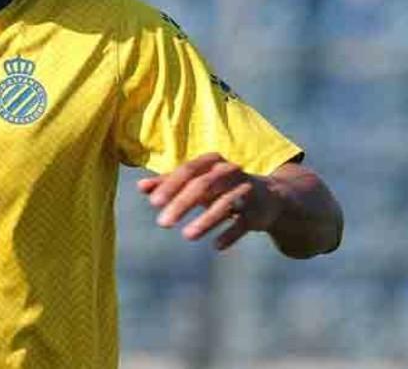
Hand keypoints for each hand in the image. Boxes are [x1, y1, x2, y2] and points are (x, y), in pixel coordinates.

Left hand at [137, 152, 281, 250]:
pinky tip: (216, 246)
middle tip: (162, 223)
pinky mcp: (257, 211)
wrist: (267, 196)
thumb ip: (169, 183)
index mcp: (212, 161)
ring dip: (205, 220)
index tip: (153, 203)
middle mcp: (229, 172)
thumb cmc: (221, 186)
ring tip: (187, 236)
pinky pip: (243, 222)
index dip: (170, 185)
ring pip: (224, 203)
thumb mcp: (196, 182)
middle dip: (182, 204)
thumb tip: (140, 187)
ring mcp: (245, 190)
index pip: (187, 171)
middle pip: (203, 185)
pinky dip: (230, 233)